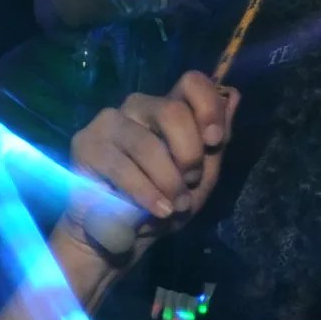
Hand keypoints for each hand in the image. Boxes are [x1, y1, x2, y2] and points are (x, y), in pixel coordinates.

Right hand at [61, 74, 237, 265]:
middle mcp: (137, 107)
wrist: (124, 237)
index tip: (215, 140)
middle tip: (189, 184)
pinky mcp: (86, 144)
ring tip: (173, 207)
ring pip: (148, 143)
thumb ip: (215, 141)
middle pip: (172, 111)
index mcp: (167, 109)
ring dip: (168, 181)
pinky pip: (123, 166)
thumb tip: (235, 95)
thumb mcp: (200, 178)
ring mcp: (109, 122)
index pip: (191, 82)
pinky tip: (157, 210)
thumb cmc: (164, 204)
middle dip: (189, 154)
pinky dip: (146, 193)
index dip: (208, 107)